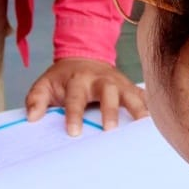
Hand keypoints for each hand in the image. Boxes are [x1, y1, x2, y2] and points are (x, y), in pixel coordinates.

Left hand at [26, 58, 147, 135]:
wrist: (84, 56)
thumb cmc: (64, 78)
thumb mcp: (45, 84)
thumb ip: (36, 99)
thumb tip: (32, 118)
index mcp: (78, 79)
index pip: (75, 97)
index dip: (74, 114)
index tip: (74, 133)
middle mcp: (101, 79)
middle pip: (108, 92)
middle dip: (110, 110)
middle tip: (110, 131)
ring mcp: (119, 82)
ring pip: (131, 92)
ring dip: (138, 108)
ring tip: (143, 126)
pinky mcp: (130, 86)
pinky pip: (144, 95)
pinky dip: (151, 107)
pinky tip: (157, 123)